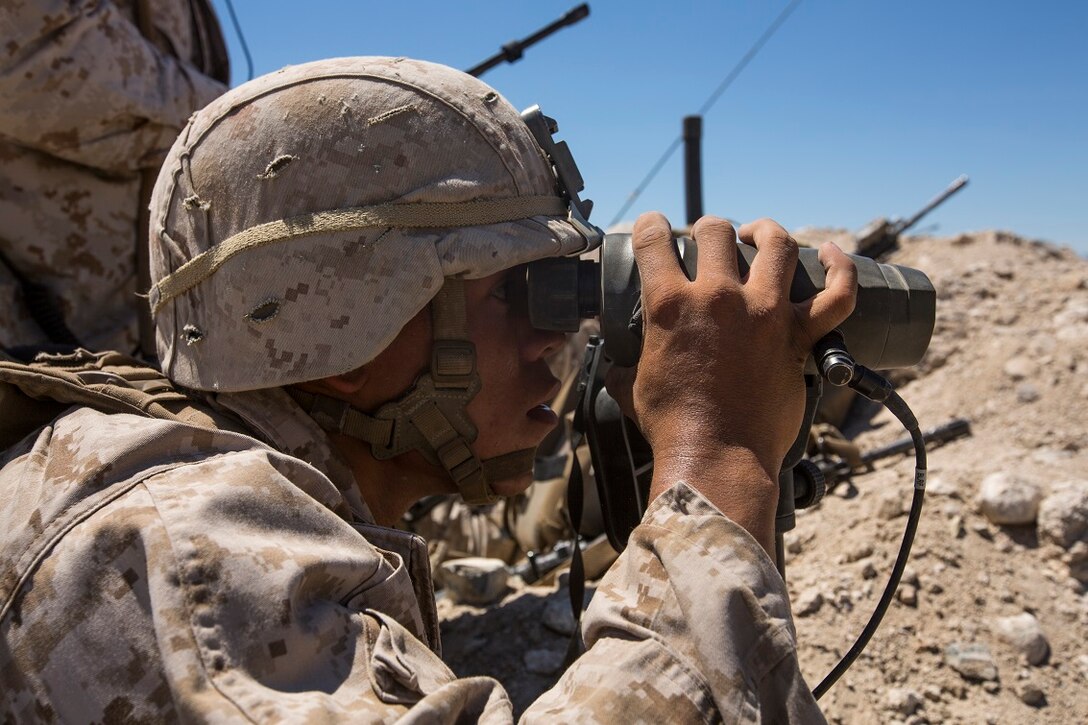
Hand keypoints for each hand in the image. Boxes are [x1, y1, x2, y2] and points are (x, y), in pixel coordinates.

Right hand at [617, 212, 856, 552]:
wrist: (716, 459)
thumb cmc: (673, 428)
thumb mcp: (633, 387)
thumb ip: (624, 366)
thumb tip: (616, 367)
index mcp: (670, 305)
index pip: (654, 239)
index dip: (652, 227)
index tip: (656, 231)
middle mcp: (718, 297)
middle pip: (716, 231)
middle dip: (709, 231)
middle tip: (708, 244)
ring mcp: (764, 313)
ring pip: (776, 245)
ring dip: (766, 233)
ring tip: (759, 236)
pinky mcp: (798, 336)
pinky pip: (836, 294)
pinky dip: (840, 269)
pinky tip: (833, 255)